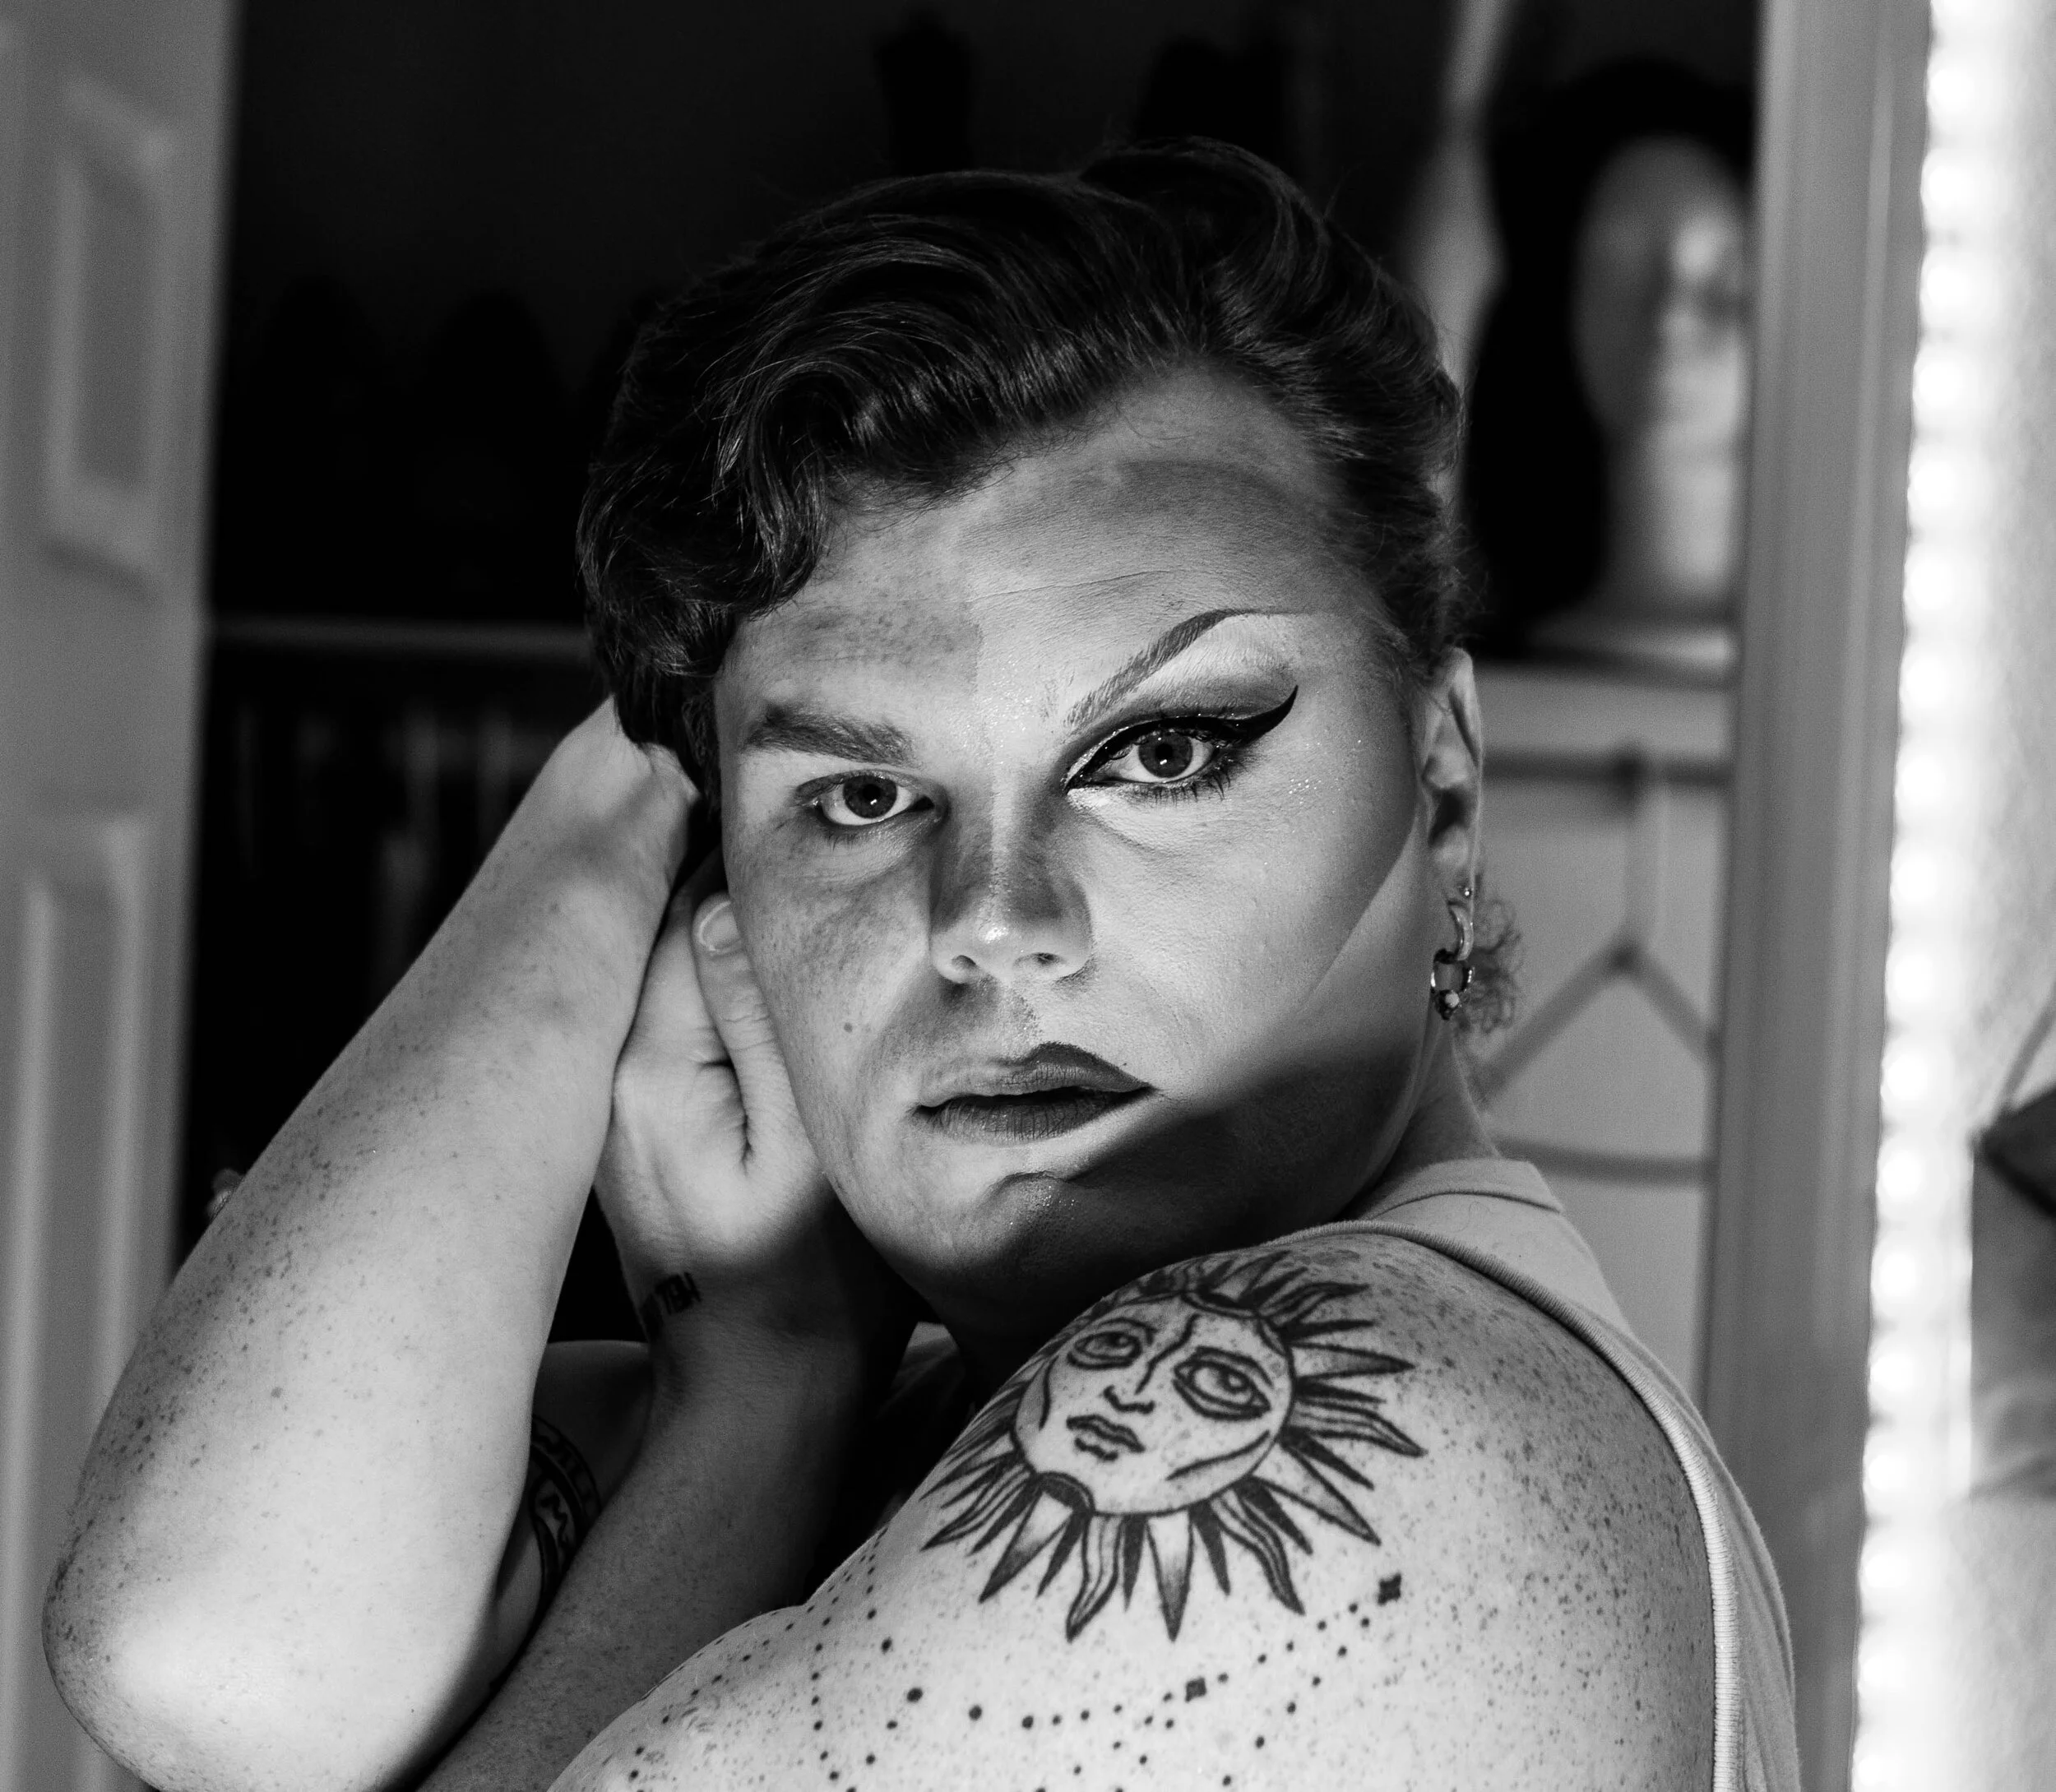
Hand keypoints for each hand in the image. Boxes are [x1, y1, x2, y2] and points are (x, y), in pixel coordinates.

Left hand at [596, 837, 913, 1376]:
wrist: (764, 1394)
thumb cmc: (815, 1281)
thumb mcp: (808, 1144)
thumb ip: (757, 1017)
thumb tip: (721, 894)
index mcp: (648, 1064)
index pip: (679, 906)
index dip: (747, 859)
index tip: (815, 830)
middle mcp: (604, 1071)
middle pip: (655, 928)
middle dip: (725, 887)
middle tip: (814, 857)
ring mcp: (608, 1100)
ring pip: (661, 971)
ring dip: (721, 939)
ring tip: (802, 916)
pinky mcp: (630, 1124)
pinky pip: (666, 1020)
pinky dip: (710, 992)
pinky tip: (765, 993)